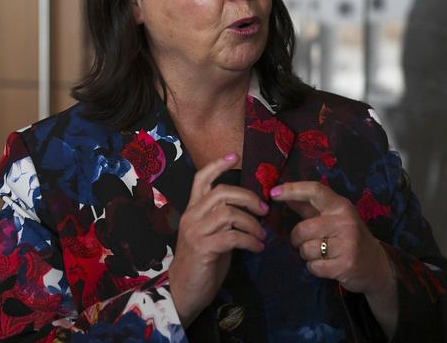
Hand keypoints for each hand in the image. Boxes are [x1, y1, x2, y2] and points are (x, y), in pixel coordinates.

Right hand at [169, 153, 268, 326]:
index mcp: (192, 210)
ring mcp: (195, 232)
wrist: (183, 291)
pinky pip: (232, 237)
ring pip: (229, 214)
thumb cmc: (201, 263)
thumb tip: (250, 211)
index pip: (201, 179)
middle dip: (248, 198)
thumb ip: (223, 221)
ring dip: (252, 223)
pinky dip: (250, 241)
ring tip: (262, 235)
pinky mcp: (203, 249)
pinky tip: (258, 247)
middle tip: (264, 210)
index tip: (235, 155)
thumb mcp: (211, 235)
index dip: (218, 165)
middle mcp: (191, 216)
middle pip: (222, 193)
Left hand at [270, 181, 397, 336]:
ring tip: (321, 253)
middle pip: (302, 228)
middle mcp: (345, 221)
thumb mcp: (332, 217)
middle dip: (297, 239)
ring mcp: (347, 243)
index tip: (273, 193)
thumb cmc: (348, 237)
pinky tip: (326, 265)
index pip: (314, 190)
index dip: (292, 189)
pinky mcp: (346, 264)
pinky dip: (314, 267)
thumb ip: (307, 207)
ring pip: (306, 249)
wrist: (376, 266)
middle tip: (306, 242)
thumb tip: (280, 193)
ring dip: (306, 255)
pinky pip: (313, 266)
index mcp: (340, 206)